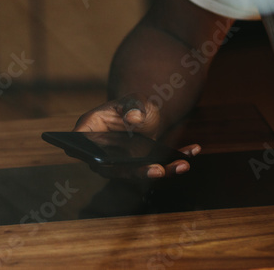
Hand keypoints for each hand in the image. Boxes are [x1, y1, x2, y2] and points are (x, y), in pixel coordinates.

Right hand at [73, 94, 199, 178]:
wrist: (148, 115)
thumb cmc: (133, 105)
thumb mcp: (134, 99)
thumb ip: (133, 105)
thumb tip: (133, 119)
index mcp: (91, 130)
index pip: (80, 145)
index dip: (84, 154)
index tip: (100, 162)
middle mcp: (104, 153)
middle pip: (113, 168)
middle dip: (136, 172)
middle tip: (158, 170)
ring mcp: (122, 164)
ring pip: (137, 173)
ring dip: (161, 171)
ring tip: (182, 164)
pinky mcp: (142, 168)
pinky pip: (159, 168)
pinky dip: (176, 162)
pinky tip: (193, 150)